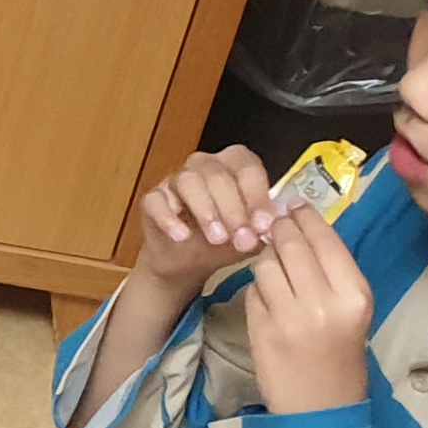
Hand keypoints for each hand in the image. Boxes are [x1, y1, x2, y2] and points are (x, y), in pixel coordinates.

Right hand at [130, 143, 283, 290]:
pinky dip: (170, 219)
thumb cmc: (222, 242)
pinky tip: (182, 236)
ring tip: (216, 238)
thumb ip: (262, 228)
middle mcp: (204, 165)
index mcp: (234, 166)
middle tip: (241, 238)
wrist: (187, 262)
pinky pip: (157, 202)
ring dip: (206, 211)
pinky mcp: (152, 199)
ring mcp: (175, 180)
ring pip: (188, 182)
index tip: (263, 224)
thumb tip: (275, 226)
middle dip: (233, 209)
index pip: (248, 168)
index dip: (256, 196)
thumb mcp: (249, 235)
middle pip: (218, 175)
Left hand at [241, 205, 374, 413]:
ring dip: (265, 258)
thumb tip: (303, 227)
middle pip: (291, 245)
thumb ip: (332, 270)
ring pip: (266, 264)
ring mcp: (288, 315)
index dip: (304, 217)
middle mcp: (323, 301)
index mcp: (354, 293)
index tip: (292, 205)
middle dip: (279, 229)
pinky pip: (253, 290)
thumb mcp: (351, 308)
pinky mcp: (261, 328)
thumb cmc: (340, 352)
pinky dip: (257, 286)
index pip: (324, 239)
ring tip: (273, 265)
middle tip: (274, 222)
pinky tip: (268, 296)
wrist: (321, 405)